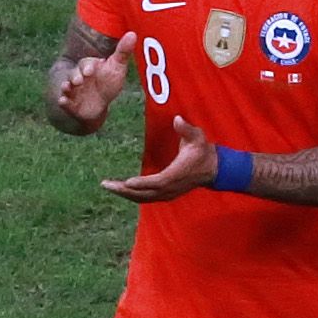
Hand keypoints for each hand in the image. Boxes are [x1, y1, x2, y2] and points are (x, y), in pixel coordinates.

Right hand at [47, 31, 135, 134]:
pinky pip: (64, 101)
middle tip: (78, 80)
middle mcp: (78, 76)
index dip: (87, 67)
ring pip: (66, 86)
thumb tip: (133, 33)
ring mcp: (72, 90)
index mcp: (89, 66)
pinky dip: (62, 101)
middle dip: (75, 76)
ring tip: (66, 87)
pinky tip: (62, 101)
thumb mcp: (117, 67)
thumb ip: (123, 51)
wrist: (100, 103)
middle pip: (73, 74)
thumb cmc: (109, 81)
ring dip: (65, 87)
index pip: (86, 64)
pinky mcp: (70, 103)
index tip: (90, 71)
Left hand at [100, 116, 218, 203]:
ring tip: (108, 186)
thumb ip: (186, 129)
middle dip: (124, 190)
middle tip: (106, 184)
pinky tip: (121, 189)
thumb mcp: (197, 137)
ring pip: (143, 198)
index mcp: (176, 175)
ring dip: (125, 194)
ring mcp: (168, 194)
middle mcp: (170, 188)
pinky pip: (145, 198)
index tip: (127, 182)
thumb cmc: (203, 151)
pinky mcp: (165, 195)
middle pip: (144, 194)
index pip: (158, 182)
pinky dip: (132, 195)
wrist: (212, 169)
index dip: (142, 183)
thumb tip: (177, 119)